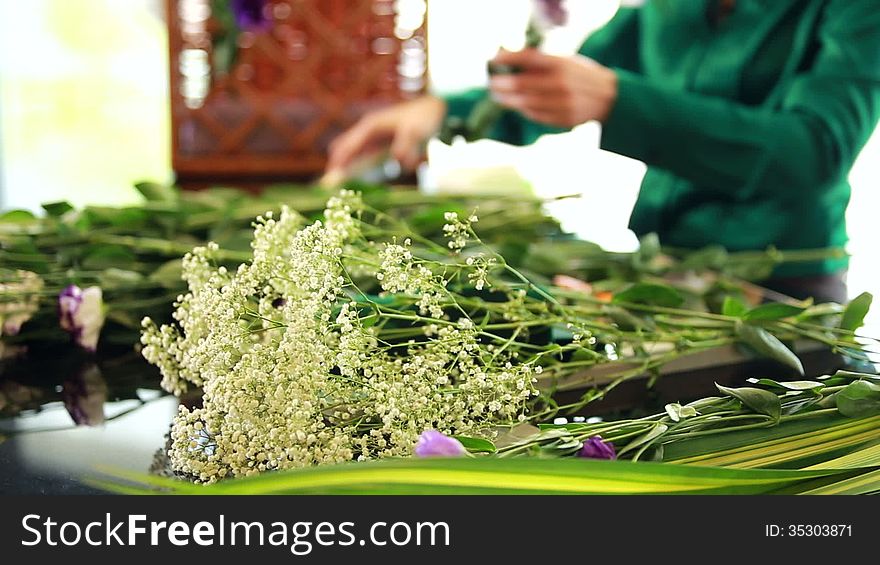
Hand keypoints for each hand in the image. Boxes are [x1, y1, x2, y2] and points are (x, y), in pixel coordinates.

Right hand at [325, 95, 446, 175]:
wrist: (433, 109)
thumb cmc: (424, 118)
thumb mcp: (417, 131)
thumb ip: (407, 145)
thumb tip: (399, 161)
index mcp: (371, 126)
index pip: (349, 146)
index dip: (339, 162)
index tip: (329, 178)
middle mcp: (368, 130)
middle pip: (344, 148)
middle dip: (336, 165)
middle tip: (328, 186)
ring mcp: (373, 136)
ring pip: (352, 152)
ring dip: (345, 166)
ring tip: (335, 183)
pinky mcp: (379, 143)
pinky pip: (362, 155)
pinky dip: (356, 166)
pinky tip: (353, 177)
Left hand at [489, 49, 617, 127]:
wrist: (608, 97)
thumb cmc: (580, 75)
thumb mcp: (564, 61)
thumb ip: (539, 62)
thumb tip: (506, 59)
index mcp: (562, 64)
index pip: (529, 58)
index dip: (508, 59)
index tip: (492, 60)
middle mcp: (562, 83)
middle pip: (523, 84)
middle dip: (502, 85)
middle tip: (492, 84)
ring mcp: (562, 103)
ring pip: (526, 103)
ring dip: (508, 100)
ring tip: (498, 97)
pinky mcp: (562, 119)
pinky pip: (535, 116)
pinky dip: (524, 110)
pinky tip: (518, 106)